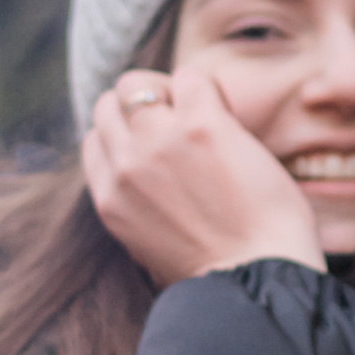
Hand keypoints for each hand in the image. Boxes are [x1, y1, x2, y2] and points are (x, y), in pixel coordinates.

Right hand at [81, 65, 323, 286]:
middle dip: (141, 107)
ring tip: (202, 115)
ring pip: (139, 83)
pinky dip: (207, 88)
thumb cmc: (220, 270)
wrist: (258, 278)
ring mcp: (159, 141)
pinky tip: (226, 114)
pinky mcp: (201, 125)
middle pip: (111, 105)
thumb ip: (138, 207)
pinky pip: (191, 77)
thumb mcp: (151, 245)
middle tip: (180, 123)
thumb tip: (146, 183)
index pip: (96, 139)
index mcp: (110, 198)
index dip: (126, 135)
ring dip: (169, 91)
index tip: (157, 145)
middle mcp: (125, 166)